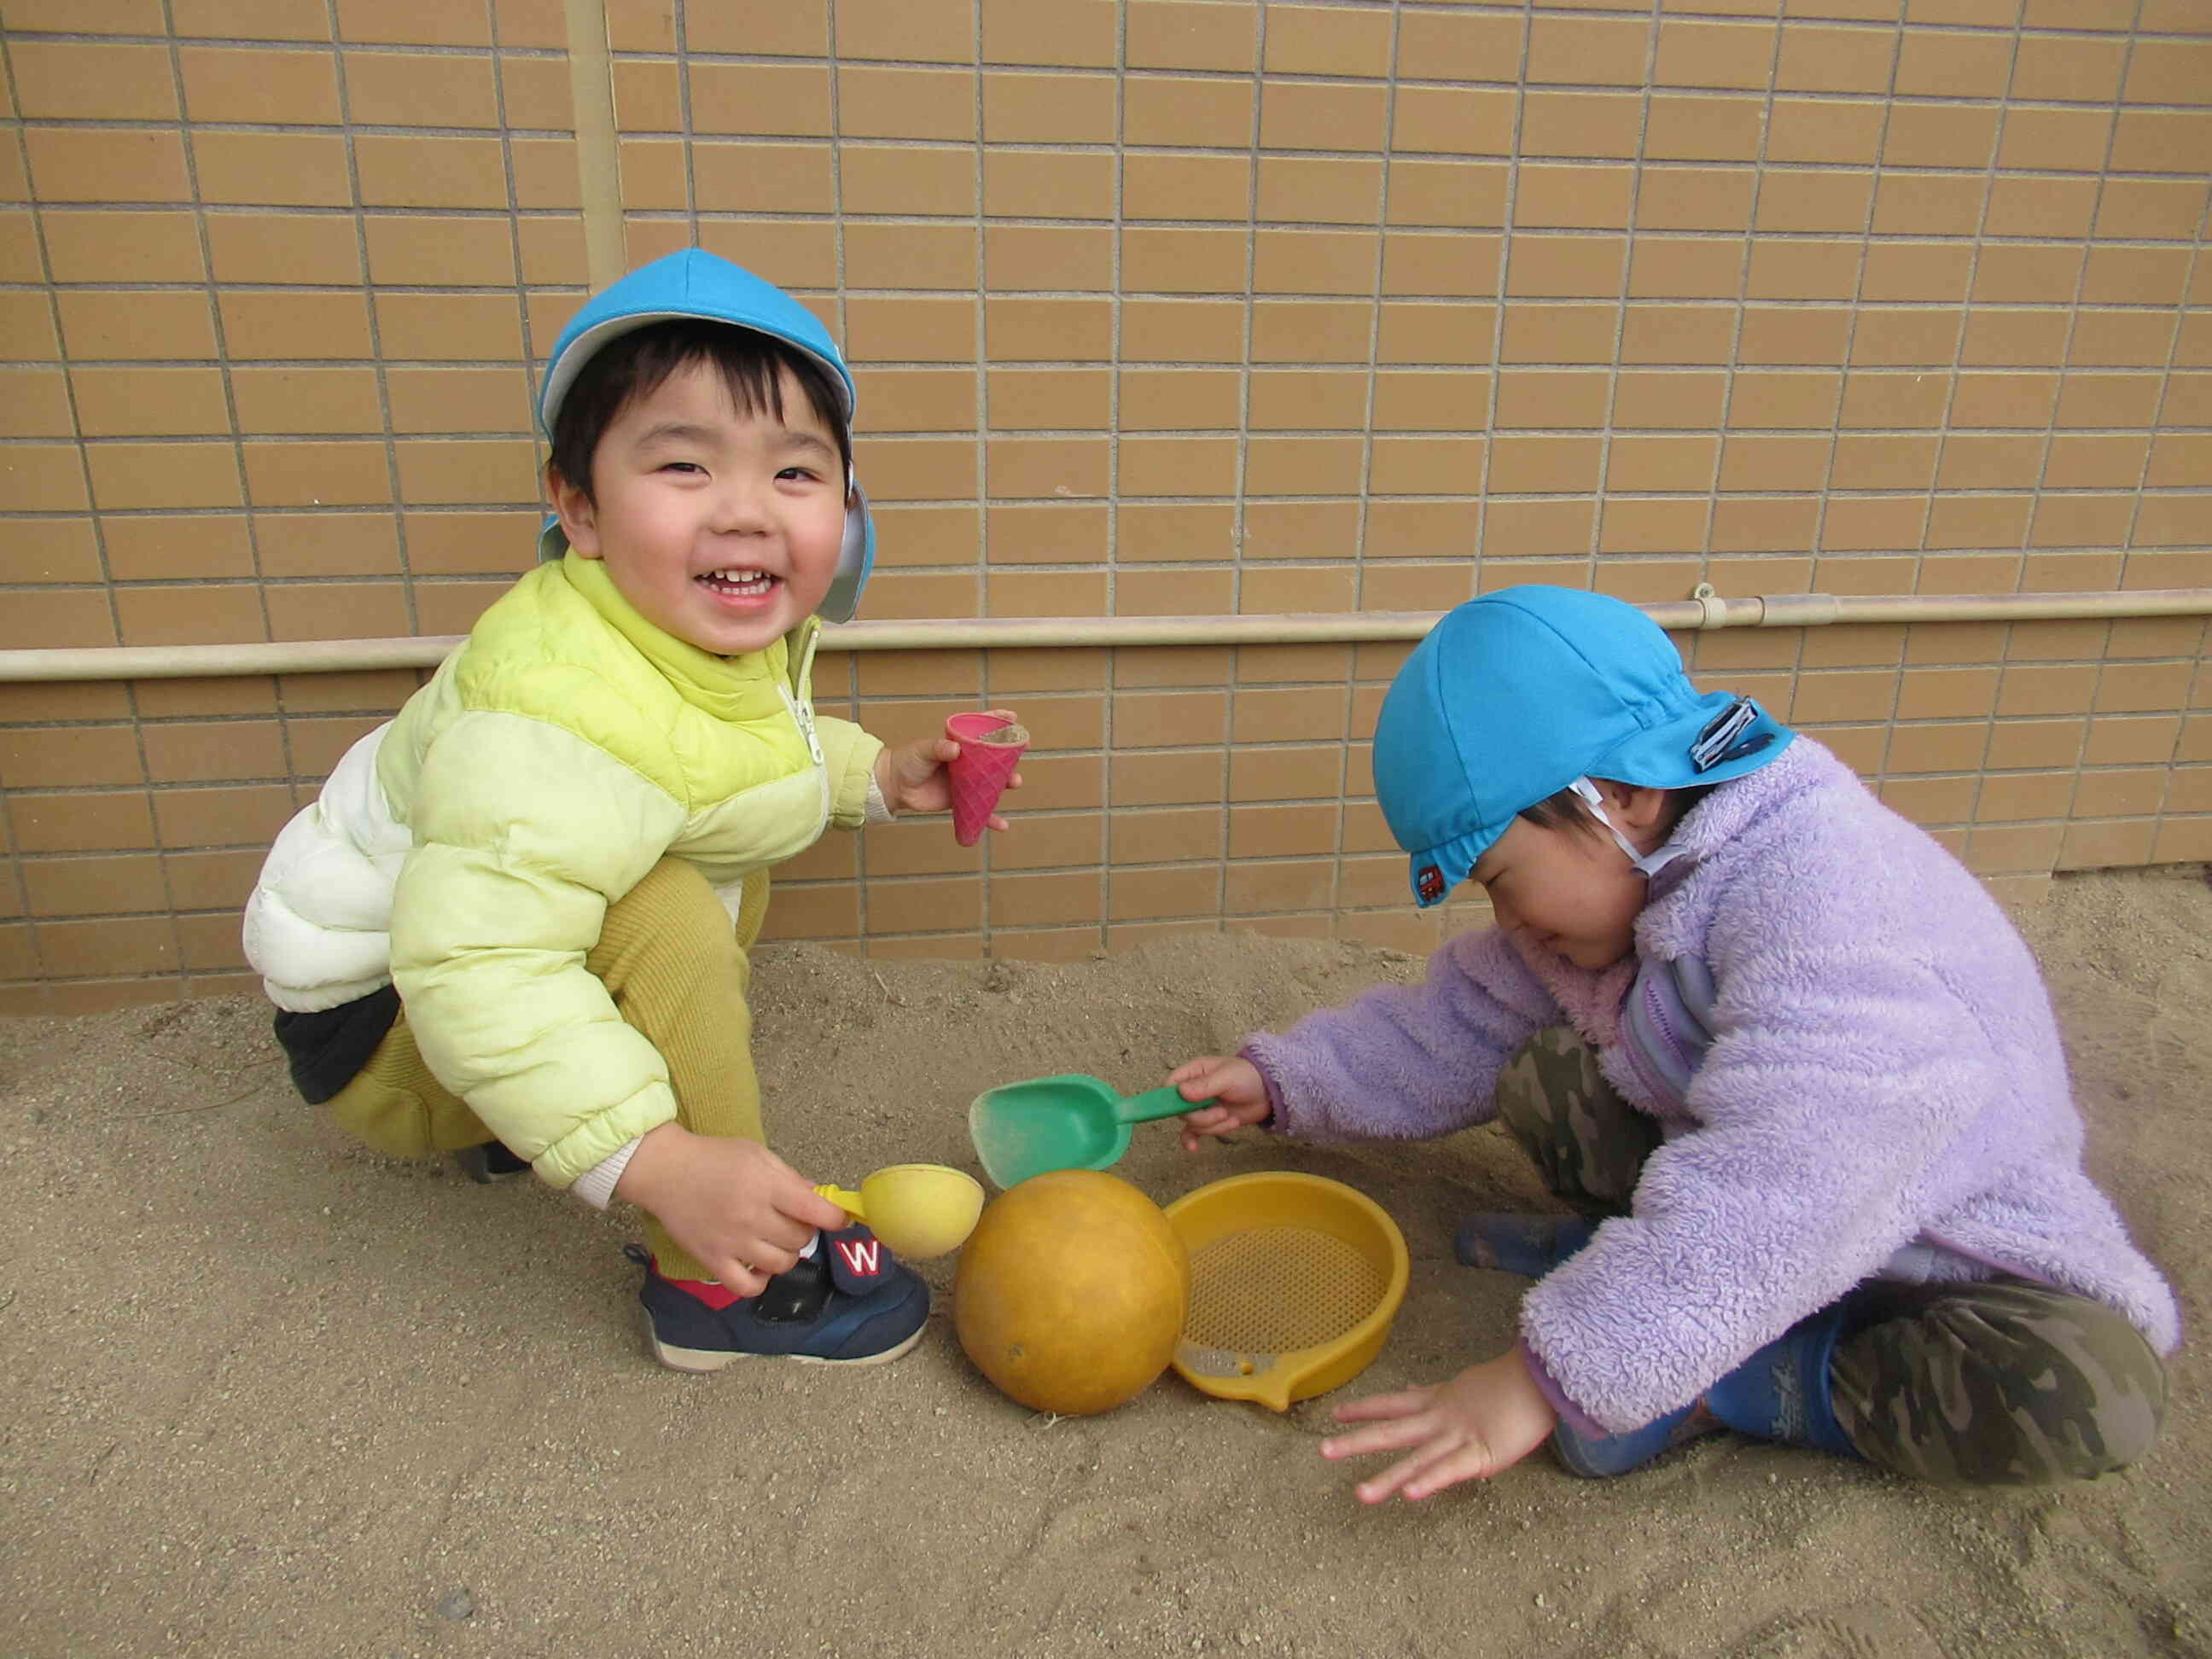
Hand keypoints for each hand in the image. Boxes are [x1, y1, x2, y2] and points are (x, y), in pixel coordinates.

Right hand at [612, 1123, 846, 1296]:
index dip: (835, 1218)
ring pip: (781, 1264)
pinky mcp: (713, 1261)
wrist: (665, 1171)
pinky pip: (747, 1287)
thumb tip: (816, 1197)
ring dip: (787, 1254)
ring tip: (776, 1241)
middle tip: (793, 1220)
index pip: (816, 1212)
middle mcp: (753, 1218)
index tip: (838, 1219)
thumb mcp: (757, 1154)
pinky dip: (760, 1282)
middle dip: (804, 1230)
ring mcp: (733, 1243)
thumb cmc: (713, 1157)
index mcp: (767, 1187)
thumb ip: (788, 1177)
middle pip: (800, 1239)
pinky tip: (760, 1267)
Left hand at [874, 710, 1023, 830]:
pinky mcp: (961, 800)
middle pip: (994, 756)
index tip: (1014, 718)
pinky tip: (1002, 825)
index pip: (981, 728)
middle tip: (1023, 750)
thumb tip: (955, 750)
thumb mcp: (922, 750)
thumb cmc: (907, 761)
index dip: (998, 722)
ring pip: (992, 782)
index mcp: (958, 743)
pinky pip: (980, 810)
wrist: (894, 787)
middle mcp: (966, 761)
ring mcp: (966, 781)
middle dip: (1010, 754)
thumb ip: (939, 748)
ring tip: (1015, 782)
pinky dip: (990, 819)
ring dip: (1007, 783)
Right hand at [1166, 1054, 1270, 1150]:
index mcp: (1194, 1072)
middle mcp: (1193, 1091)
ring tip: (1231, 1118)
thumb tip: (1181, 1093)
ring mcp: (1201, 1107)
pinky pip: (1193, 1133)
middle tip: (1222, 1112)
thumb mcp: (1227, 1077)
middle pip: (1180, 1110)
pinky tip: (1193, 1148)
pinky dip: (1192, 1140)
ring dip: (1213, 1125)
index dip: (1171, 1097)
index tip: (1184, 1106)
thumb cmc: (1248, 1076)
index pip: (1170, 1084)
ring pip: (1192, 1124)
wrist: (1269, 1093)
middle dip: (1202, 1116)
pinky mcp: (1209, 1121)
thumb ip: (1204, 1086)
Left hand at [1320, 1349, 1558, 1501]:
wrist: (1541, 1377)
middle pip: (1392, 1430)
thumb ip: (1437, 1395)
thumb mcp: (1465, 1389)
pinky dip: (1429, 1482)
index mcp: (1439, 1401)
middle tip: (1323, 1452)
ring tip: (1360, 1495)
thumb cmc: (1512, 1384)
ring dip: (1386, 1478)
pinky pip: (1450, 1470)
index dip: (1364, 1408)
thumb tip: (1410, 1391)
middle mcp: (1440, 1419)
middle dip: (1357, 1441)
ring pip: (1415, 1459)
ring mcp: (1457, 1437)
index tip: (1337, 1413)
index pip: (1393, 1403)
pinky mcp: (1480, 1454)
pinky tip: (1409, 1495)